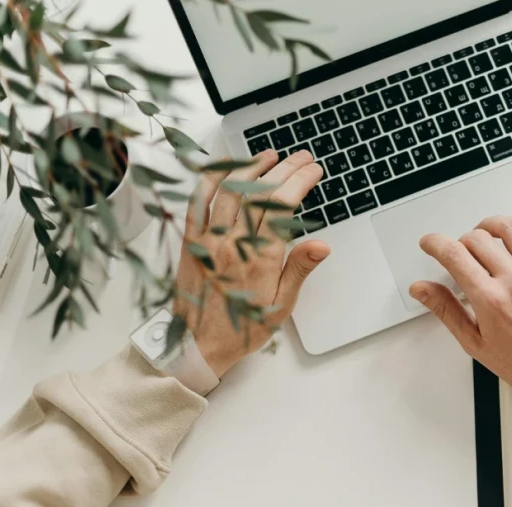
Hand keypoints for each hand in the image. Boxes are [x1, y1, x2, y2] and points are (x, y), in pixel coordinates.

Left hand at [173, 149, 328, 376]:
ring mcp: (208, 240)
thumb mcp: (280, 307)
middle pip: (260, 193)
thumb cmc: (241, 328)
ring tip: (270, 155)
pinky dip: (211, 179)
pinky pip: (198, 201)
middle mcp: (232, 244)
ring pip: (230, 190)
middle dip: (285, 169)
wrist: (196, 346)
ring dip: (252, 167)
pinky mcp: (190, 241)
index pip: (283, 207)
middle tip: (301, 158)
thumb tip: (321, 245)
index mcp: (259, 260)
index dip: (300, 182)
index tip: (313, 171)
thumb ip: (299, 270)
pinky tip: (227, 167)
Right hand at [409, 214, 511, 384]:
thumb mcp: (474, 342)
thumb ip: (445, 310)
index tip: (430, 243)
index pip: (454, 255)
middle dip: (461, 241)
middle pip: (478, 239)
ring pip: (510, 228)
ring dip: (491, 225)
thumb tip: (421, 289)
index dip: (435, 243)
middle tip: (461, 253)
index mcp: (490, 301)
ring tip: (486, 234)